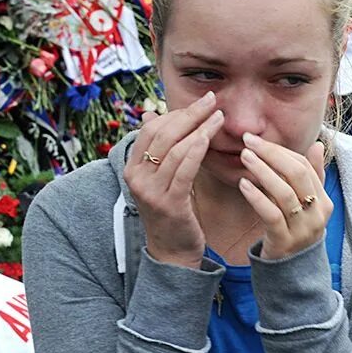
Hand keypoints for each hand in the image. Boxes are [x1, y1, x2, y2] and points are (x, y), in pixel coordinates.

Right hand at [124, 92, 224, 268]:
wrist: (171, 251)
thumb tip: (149, 114)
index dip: (175, 113)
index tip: (199, 104)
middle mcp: (136, 178)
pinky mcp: (169, 203)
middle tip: (212, 100)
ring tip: (219, 116)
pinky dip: (197, 150)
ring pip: (175, 149)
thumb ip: (158, 149)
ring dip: (199, 129)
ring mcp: (150, 191)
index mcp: (132, 168)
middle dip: (190, 114)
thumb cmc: (170, 210)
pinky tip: (210, 137)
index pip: (151, 130)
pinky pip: (184, 170)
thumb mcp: (159, 177)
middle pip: (163, 135)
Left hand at [238, 133, 333, 260]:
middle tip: (248, 142)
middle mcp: (317, 214)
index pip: (304, 166)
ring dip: (262, 171)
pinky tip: (243, 184)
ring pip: (284, 193)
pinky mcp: (284, 242)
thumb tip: (316, 145)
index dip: (280, 150)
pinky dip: (257, 197)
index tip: (256, 139)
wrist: (292, 273)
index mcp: (324, 201)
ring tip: (244, 157)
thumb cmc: (295, 231)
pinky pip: (272, 215)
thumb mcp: (307, 206)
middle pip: (297, 175)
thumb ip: (311, 177)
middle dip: (272, 154)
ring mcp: (302, 229)